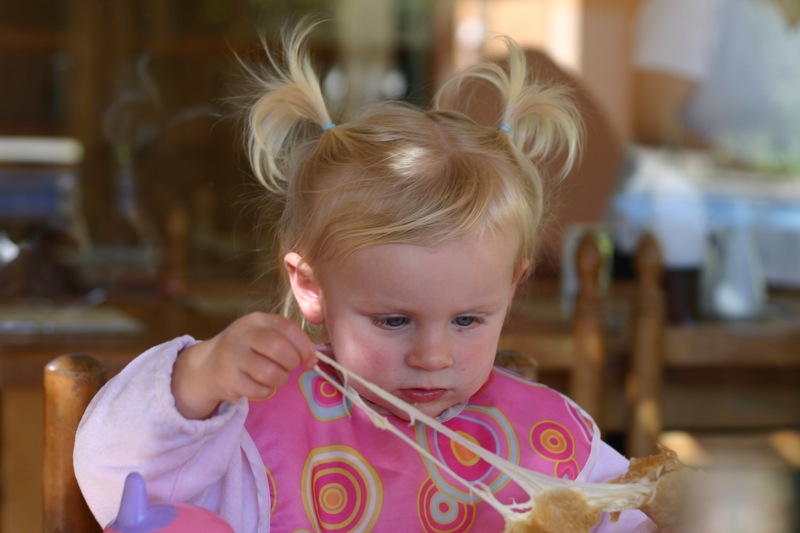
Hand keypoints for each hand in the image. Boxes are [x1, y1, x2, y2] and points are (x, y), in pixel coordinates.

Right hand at [171, 312, 315, 418]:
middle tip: (289, 368)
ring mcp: (232, 356)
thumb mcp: (263, 335)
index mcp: (257, 320)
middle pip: (279, 349)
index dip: (304, 346)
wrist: (207, 366)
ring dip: (280, 379)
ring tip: (275, 378)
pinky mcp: (228, 379)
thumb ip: (287, 340)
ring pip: (270, 372)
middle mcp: (242, 334)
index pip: (288, 328)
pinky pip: (259, 390)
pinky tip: (260, 386)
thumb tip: (312, 359)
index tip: (309, 360)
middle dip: (291, 363)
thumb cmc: (246, 350)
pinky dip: (266, 392)